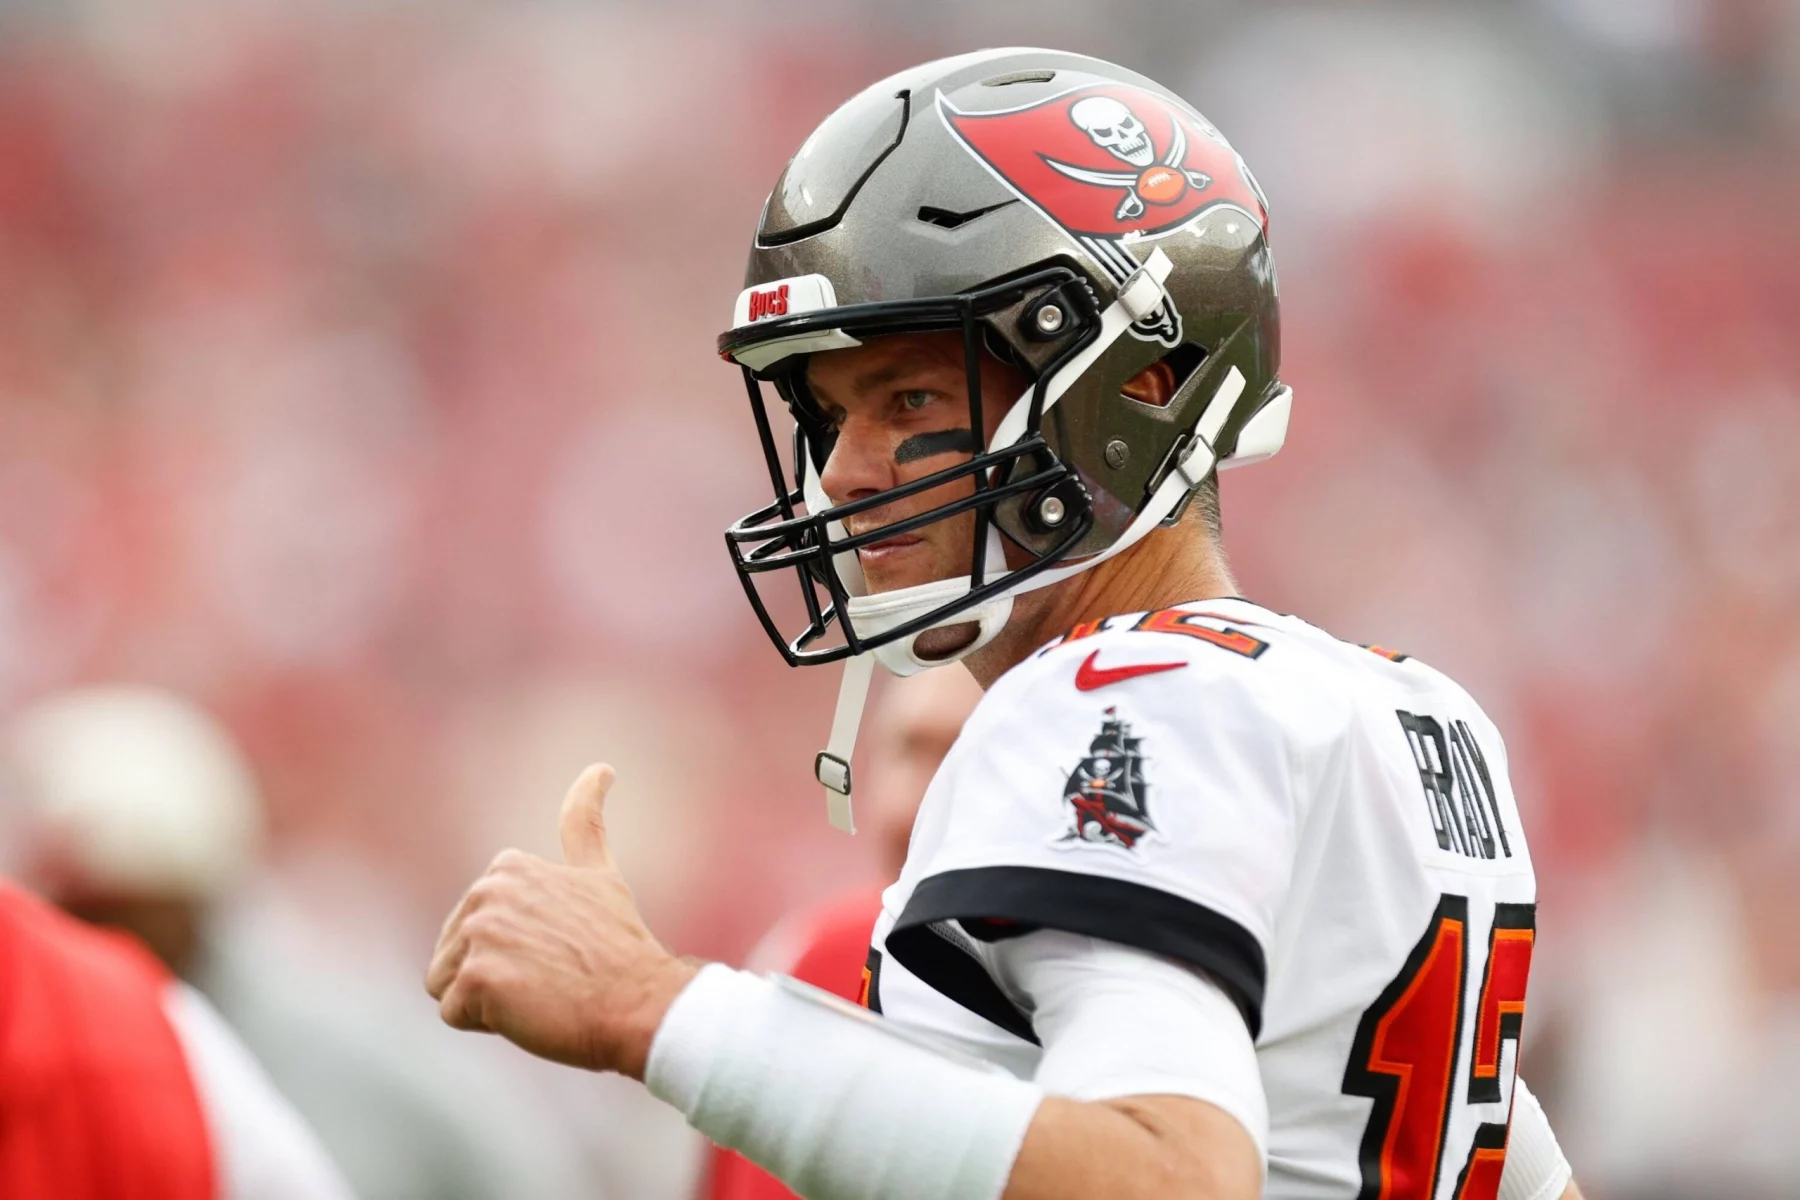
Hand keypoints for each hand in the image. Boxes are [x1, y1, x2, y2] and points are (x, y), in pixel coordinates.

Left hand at [425, 764, 698, 1077]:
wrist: (639, 1002)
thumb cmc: (619, 949)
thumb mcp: (598, 874)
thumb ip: (584, 821)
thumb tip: (600, 767)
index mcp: (508, 866)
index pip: (475, 925)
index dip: (514, 948)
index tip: (558, 949)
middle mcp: (488, 891)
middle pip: (454, 954)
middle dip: (495, 974)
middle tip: (551, 976)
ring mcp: (480, 932)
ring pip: (449, 984)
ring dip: (488, 1000)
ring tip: (540, 993)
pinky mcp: (476, 976)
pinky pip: (455, 1013)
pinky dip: (488, 1022)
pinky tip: (530, 1010)